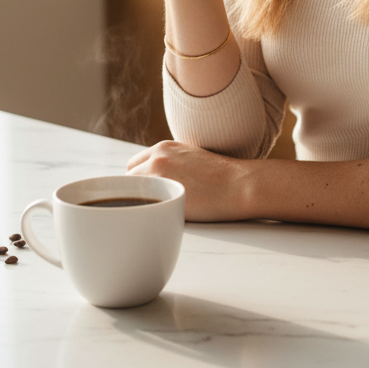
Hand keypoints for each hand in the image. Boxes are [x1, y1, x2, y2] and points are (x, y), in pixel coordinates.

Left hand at [125, 140, 252, 221]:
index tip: (149, 194)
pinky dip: (144, 213)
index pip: (134, 165)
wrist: (240, 185)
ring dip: (138, 203)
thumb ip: (170, 166)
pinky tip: (158, 219)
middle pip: (128, 178)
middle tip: (151, 207)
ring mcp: (158, 174)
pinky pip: (140, 206)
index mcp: (163, 147)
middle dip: (135, 191)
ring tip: (156, 214)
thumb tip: (156, 183)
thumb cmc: (221, 179)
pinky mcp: (163, 192)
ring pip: (131, 193)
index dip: (139, 181)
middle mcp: (156, 156)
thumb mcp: (190, 160)